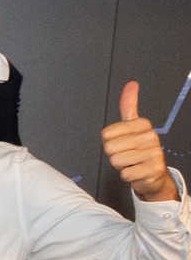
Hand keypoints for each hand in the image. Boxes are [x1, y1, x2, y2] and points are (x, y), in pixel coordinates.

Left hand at [103, 82, 179, 202]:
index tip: (123, 143)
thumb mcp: (132, 127)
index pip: (106, 134)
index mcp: (142, 124)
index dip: (110, 142)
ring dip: (120, 165)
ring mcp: (154, 152)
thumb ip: (128, 106)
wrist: (153, 173)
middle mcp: (151, 136)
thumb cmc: (138, 150)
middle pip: (109, 147)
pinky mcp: (153, 168)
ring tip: (132, 162)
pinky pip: (125, 173)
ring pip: (116, 160)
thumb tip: (131, 84)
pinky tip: (137, 171)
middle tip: (127, 154)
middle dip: (114, 154)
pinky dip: (127, 175)